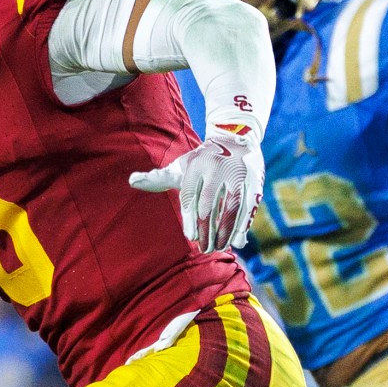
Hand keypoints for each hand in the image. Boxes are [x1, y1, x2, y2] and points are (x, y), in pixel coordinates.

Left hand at [128, 129, 263, 251]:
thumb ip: (158, 178)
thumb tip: (132, 181)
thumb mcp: (181, 166)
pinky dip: (244, 224)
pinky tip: (238, 241)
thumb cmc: (202, 160)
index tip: (191, 238)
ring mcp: (238, 173)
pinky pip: (250, 205)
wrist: (235, 137)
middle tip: (205, 249)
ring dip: (226, 231)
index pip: (190, 195)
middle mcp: (217, 167)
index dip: (190, 218)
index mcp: (196, 165)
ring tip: (219, 248)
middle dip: (207, 229)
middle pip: (210, 203)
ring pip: (232, 206)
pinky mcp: (255, 180)